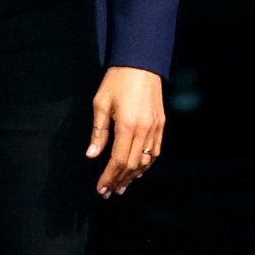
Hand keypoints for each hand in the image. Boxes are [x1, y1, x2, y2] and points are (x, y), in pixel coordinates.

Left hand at [86, 66, 164, 197]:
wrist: (141, 63)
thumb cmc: (117, 80)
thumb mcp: (101, 103)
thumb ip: (99, 131)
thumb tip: (92, 155)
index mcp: (127, 126)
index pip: (118, 160)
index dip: (109, 177)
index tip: (101, 189)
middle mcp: (144, 130)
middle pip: (133, 165)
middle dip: (120, 180)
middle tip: (110, 192)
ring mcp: (156, 128)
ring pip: (146, 161)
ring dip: (134, 176)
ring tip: (122, 186)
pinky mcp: (162, 125)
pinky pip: (156, 151)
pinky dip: (147, 164)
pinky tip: (139, 170)